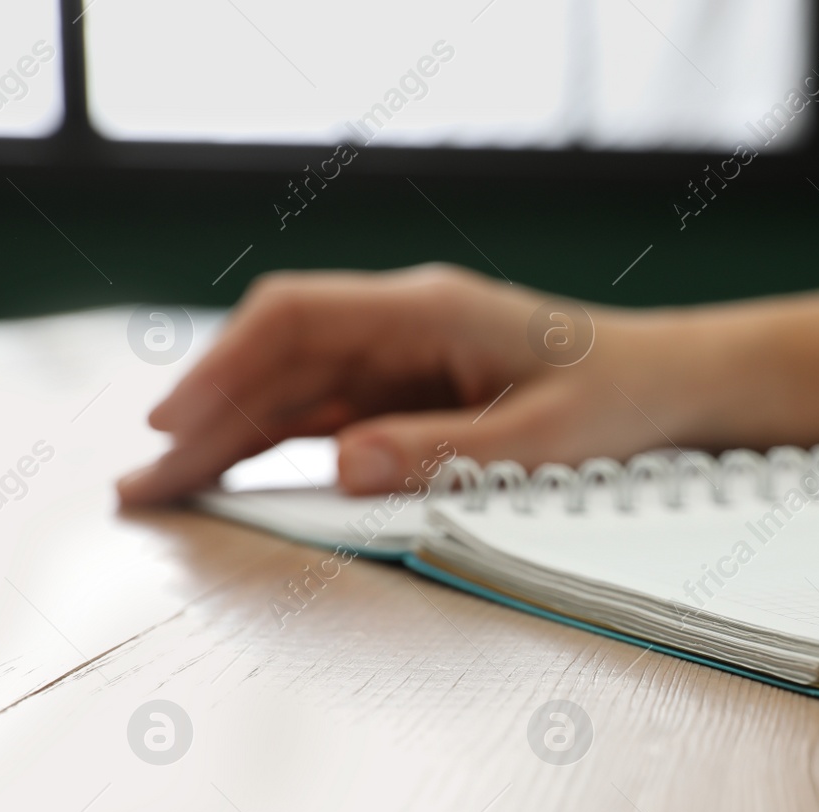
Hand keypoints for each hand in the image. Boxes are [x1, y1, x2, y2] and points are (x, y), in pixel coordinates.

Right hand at [118, 264, 818, 503]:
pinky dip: (280, 447)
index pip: (299, 319)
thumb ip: (446, 454)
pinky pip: (330, 416)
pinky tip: (237, 483)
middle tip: (142, 488)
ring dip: (231, 438)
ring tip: (167, 494)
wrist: (676, 387)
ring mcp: (407, 358)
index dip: (225, 367)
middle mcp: (407, 325)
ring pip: (295, 391)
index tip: (174, 423)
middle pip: (280, 361)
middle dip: (207, 419)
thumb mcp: (545, 440)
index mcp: (432, 310)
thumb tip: (344, 468)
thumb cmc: (624, 399)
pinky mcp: (415, 392)